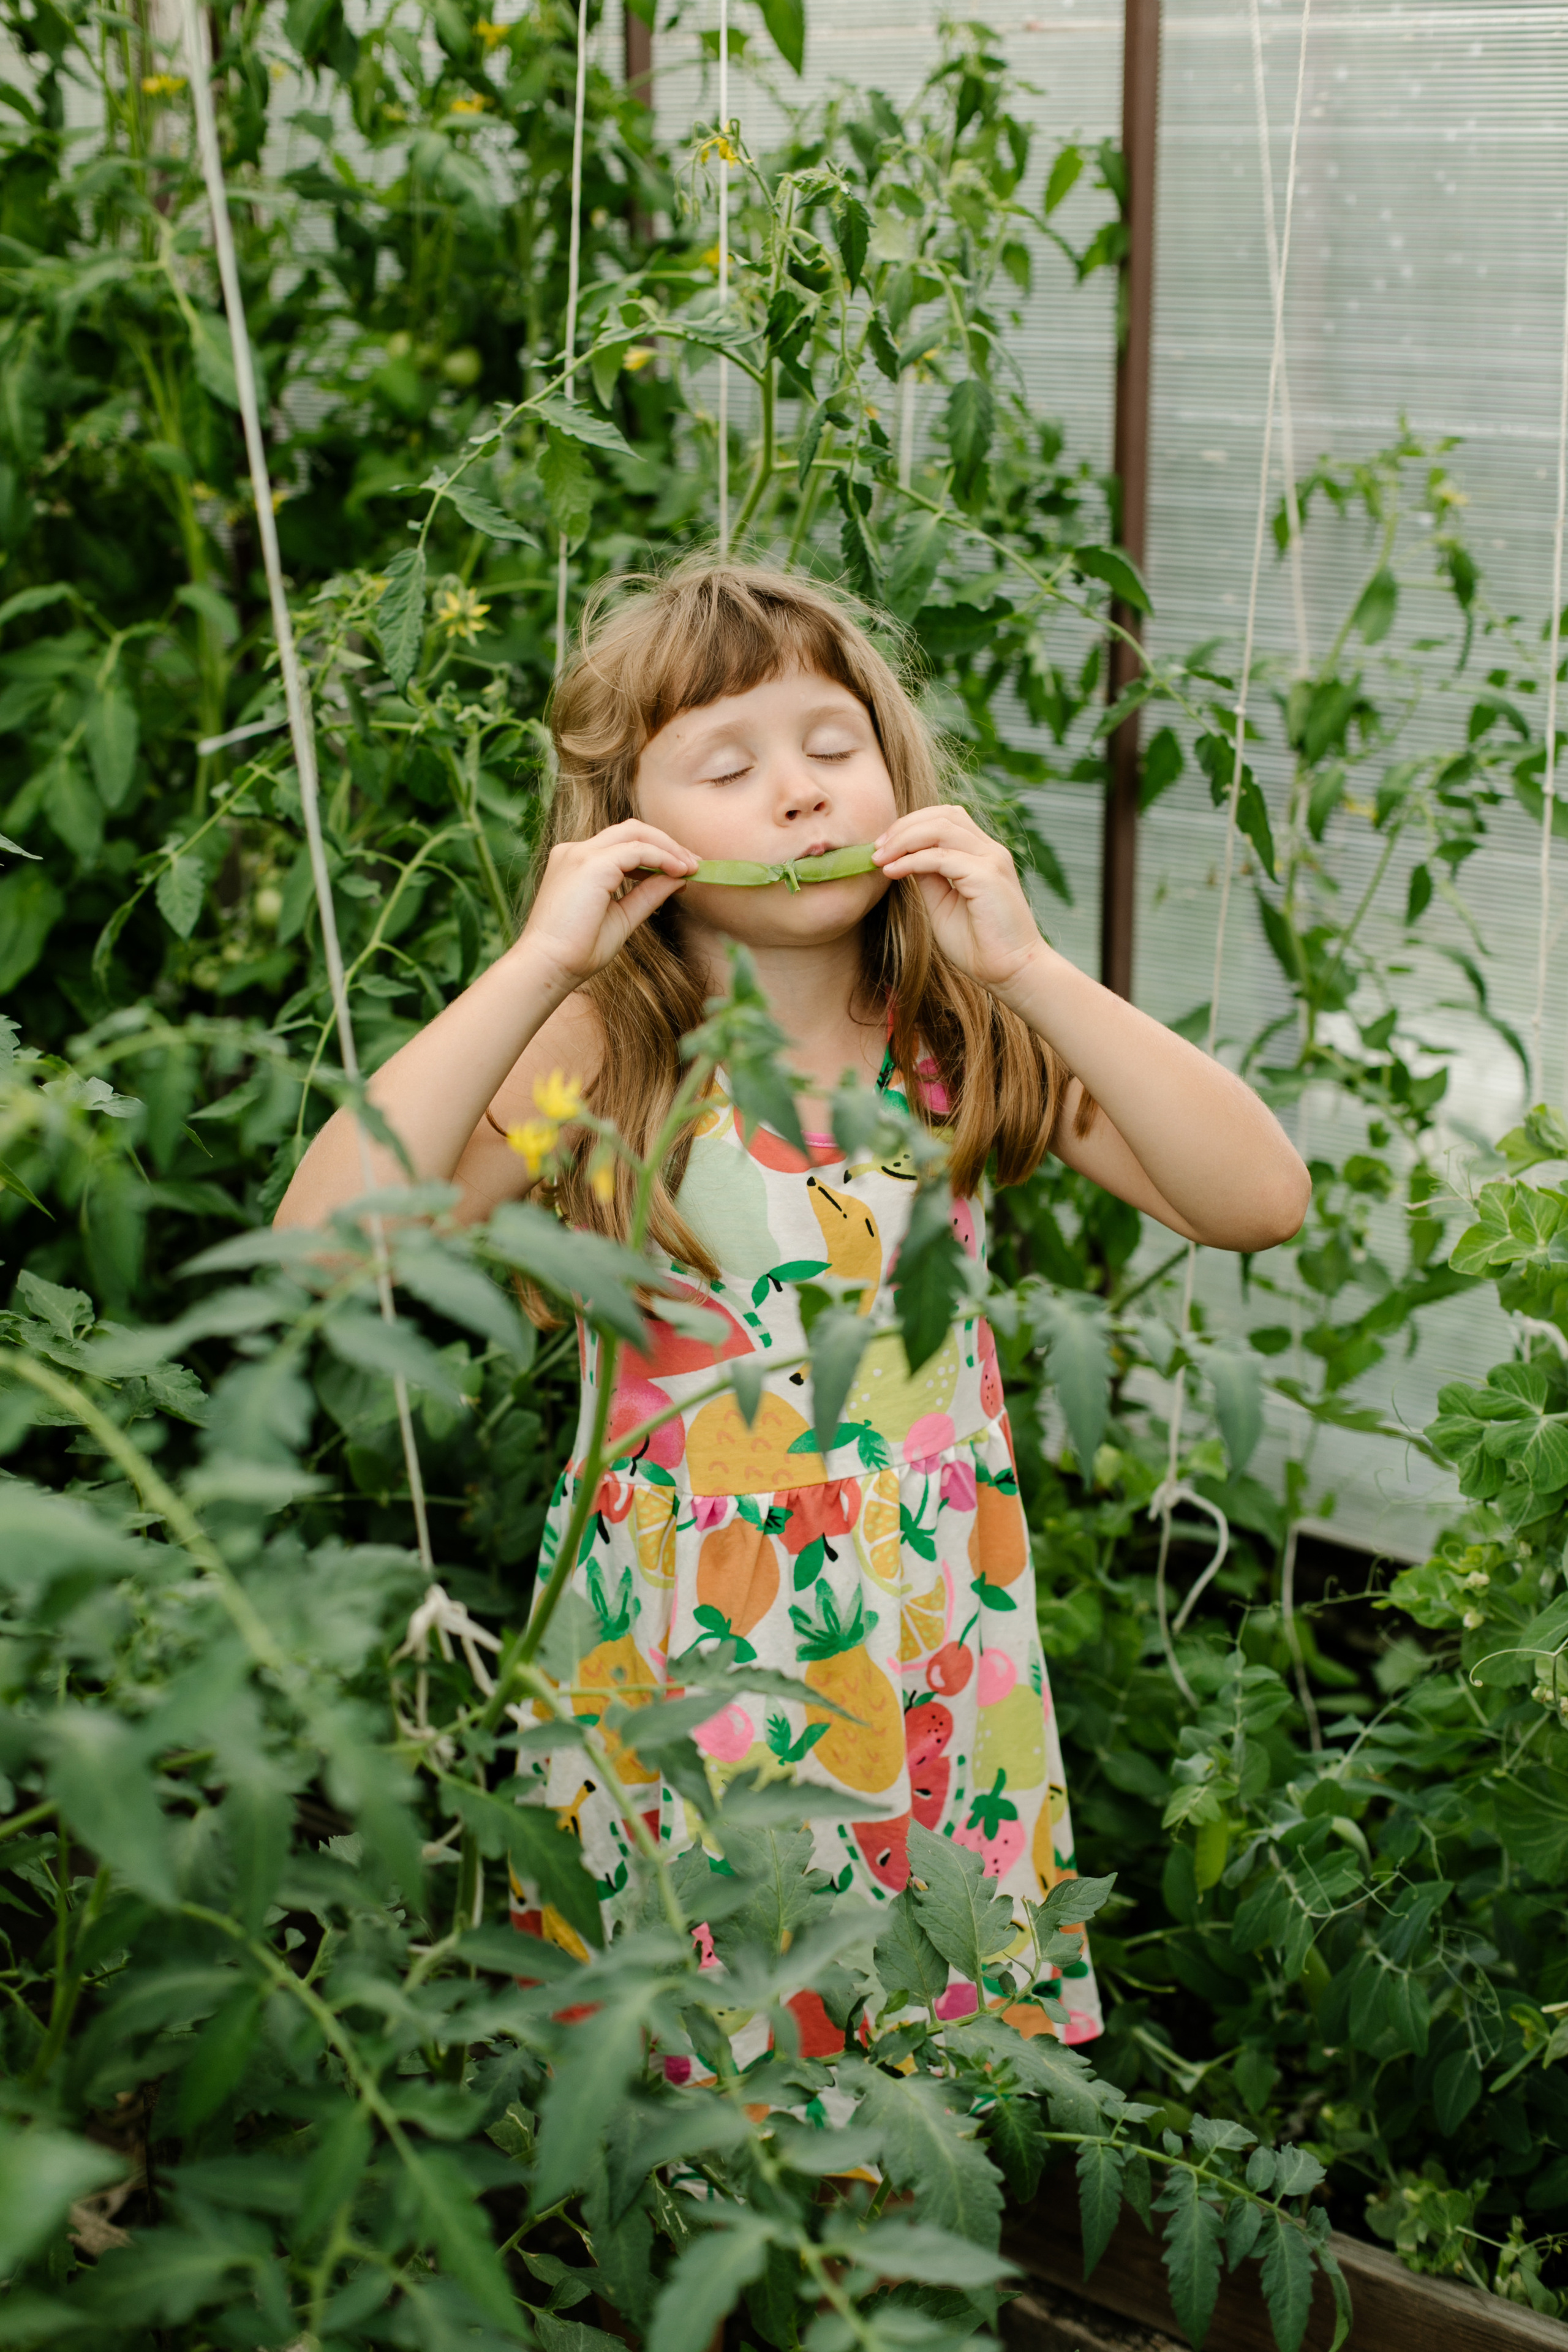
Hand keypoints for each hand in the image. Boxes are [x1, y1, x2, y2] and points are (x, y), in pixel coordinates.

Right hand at [517, 820, 698, 988]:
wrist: (549, 966)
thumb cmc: (577, 951)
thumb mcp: (622, 917)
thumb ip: (647, 895)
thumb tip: (679, 878)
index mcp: (576, 863)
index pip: (622, 843)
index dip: (656, 851)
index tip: (683, 868)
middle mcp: (575, 852)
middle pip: (630, 829)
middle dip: (666, 842)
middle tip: (694, 863)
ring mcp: (580, 854)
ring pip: (635, 833)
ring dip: (668, 847)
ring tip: (691, 868)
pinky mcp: (591, 864)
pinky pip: (637, 850)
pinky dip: (662, 857)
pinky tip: (679, 872)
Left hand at [873, 804, 1042, 996]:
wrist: (1012, 972)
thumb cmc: (979, 945)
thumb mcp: (943, 904)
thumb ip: (929, 877)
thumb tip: (905, 858)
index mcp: (983, 854)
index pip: (947, 818)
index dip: (911, 824)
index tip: (883, 847)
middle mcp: (990, 851)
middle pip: (942, 815)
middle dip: (903, 826)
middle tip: (876, 849)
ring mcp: (991, 860)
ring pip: (941, 828)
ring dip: (904, 839)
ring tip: (880, 858)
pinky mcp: (987, 877)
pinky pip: (941, 858)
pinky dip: (912, 861)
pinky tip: (892, 872)